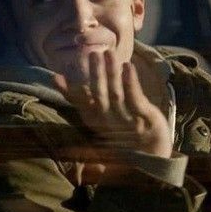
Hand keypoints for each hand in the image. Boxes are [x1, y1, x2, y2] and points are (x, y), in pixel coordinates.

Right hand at [54, 50, 171, 158]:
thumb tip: (62, 82)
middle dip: (95, 74)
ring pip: (116, 93)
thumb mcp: (102, 121)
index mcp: (97, 122)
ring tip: (107, 53)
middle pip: (100, 95)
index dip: (69, 91)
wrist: (152, 158)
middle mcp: (110, 121)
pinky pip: (136, 98)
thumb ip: (84, 102)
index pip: (81, 104)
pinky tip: (128, 66)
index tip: (58, 75)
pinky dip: (131, 82)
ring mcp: (128, 120)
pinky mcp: (145, 118)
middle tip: (91, 53)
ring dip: (111, 73)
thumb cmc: (124, 135)